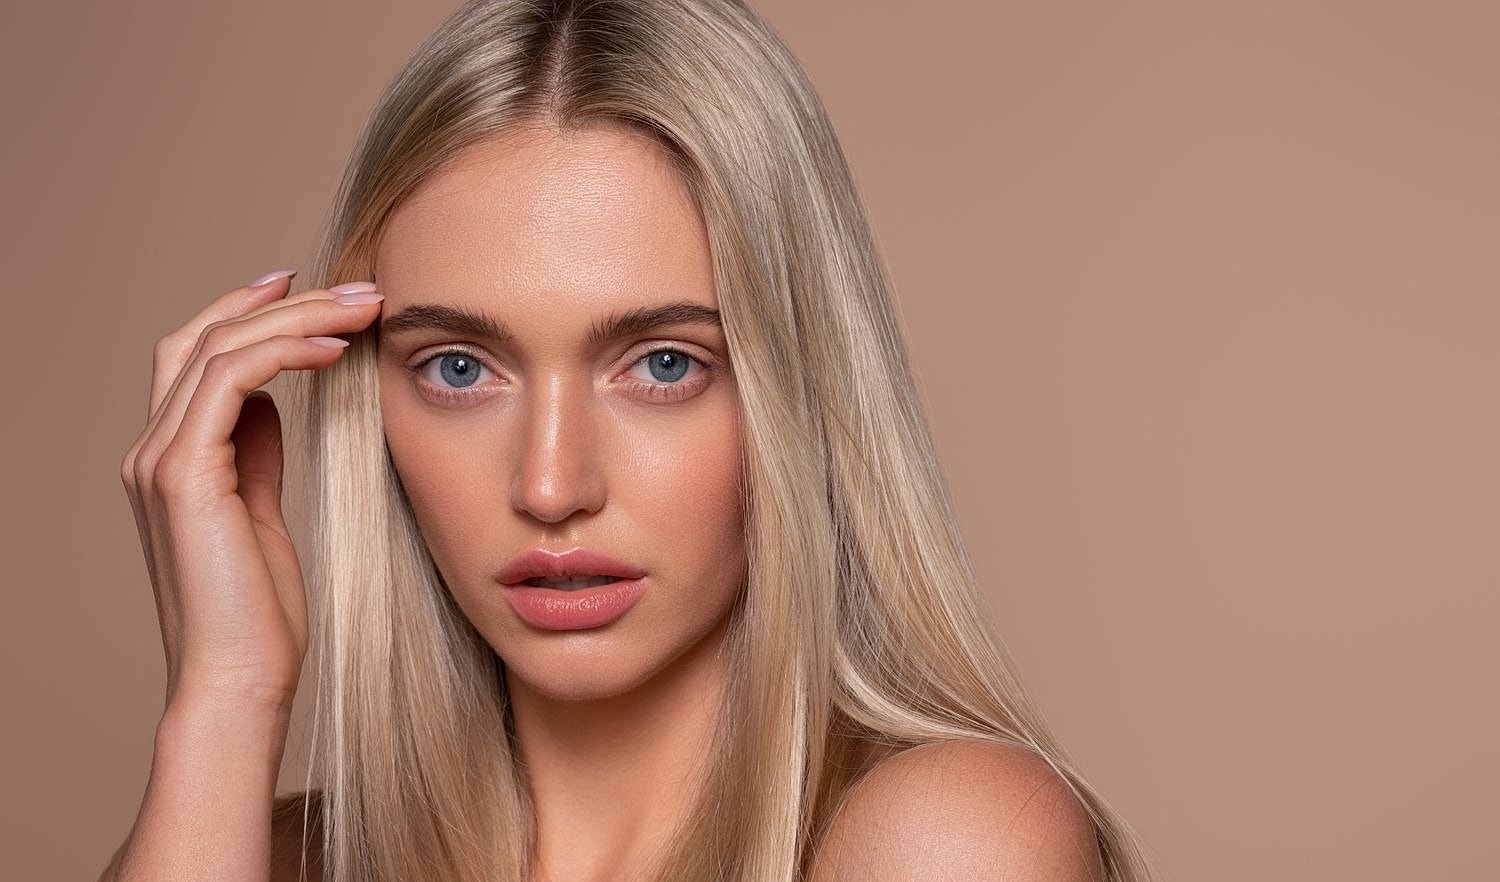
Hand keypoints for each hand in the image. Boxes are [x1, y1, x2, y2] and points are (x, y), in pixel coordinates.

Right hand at [119, 271, 382, 715]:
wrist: (239, 677)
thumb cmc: (259, 611)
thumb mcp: (263, 511)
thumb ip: (256, 454)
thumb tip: (273, 404)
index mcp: (170, 458)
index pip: (197, 355)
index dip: (247, 311)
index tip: (310, 287)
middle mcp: (151, 450)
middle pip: (204, 336)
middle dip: (283, 301)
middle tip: (358, 289)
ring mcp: (160, 460)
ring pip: (219, 347)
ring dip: (297, 317)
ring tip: (364, 309)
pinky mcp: (183, 475)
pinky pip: (229, 382)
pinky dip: (282, 351)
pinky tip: (334, 349)